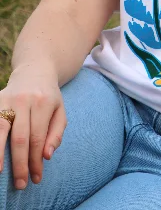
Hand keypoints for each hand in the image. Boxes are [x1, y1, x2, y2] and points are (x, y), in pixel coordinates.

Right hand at [0, 65, 66, 189]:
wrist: (35, 70)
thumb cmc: (49, 97)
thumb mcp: (60, 111)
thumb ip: (56, 134)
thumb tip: (47, 156)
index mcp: (43, 102)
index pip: (38, 138)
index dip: (36, 160)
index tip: (36, 177)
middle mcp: (24, 100)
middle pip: (20, 137)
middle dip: (20, 164)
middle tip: (21, 184)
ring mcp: (7, 99)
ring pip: (0, 129)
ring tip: (0, 174)